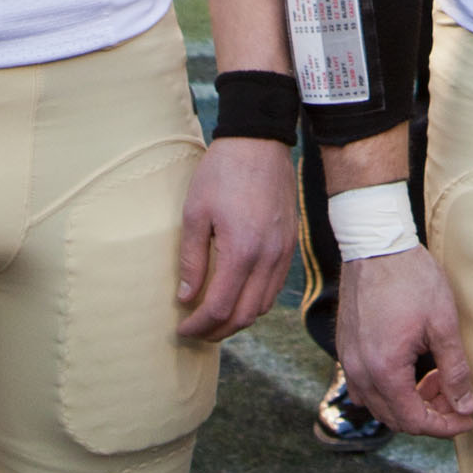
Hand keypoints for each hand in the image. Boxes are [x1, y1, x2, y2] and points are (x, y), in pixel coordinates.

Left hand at [171, 134, 297, 341]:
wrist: (258, 141)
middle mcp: (268, 258)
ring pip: (263, 305)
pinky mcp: (290, 243)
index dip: (199, 326)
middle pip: (245, 316)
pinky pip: (275, 286)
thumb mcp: (195, 213)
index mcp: (242, 251)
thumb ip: (192, 259)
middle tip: (196, 331)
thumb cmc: (222, 173)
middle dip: (218, 331)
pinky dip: (255, 300)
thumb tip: (187, 297)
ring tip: (214, 316)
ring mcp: (284, 251)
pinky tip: (237, 293)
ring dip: (238, 319)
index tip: (182, 329)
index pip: (220, 308)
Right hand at [334, 248, 472, 438]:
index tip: (467, 419)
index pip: (414, 420)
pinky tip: (410, 370)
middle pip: (395, 418)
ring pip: (379, 405)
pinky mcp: (346, 348)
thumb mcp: (443, 324)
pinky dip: (390, 389)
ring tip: (435, 378)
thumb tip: (465, 407)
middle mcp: (360, 372)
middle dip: (430, 414)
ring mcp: (348, 361)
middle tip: (455, 395)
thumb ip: (455, 371)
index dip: (444, 426)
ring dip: (409, 402)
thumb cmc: (410, 278)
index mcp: (385, 370)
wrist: (376, 244)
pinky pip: (365, 386)